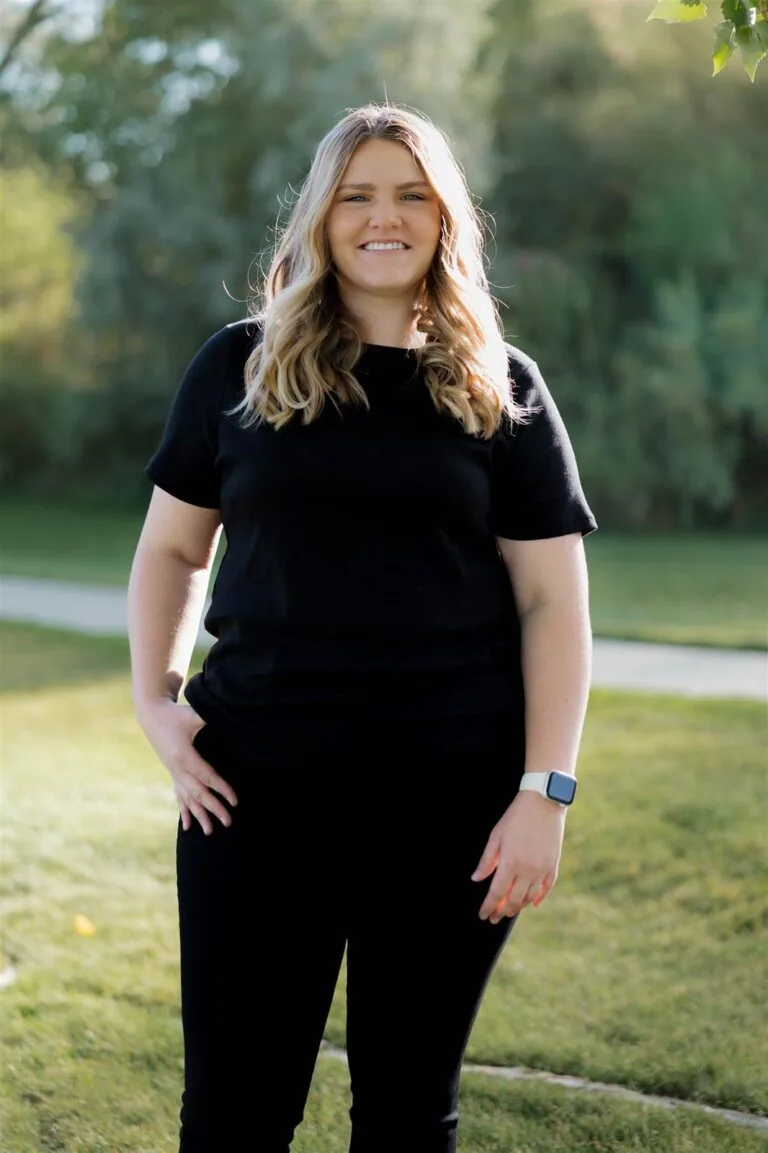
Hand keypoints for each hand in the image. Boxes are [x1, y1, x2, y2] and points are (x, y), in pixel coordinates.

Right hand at [138, 699, 237, 834]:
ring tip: (210, 831)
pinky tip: (187, 827)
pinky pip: (178, 795)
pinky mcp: (172, 773)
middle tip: (229, 822)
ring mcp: (173, 773)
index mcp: (184, 756)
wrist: (151, 715)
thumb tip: (229, 717)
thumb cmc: (175, 714)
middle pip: (198, 793)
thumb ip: (208, 718)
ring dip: (199, 815)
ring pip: (188, 799)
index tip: (235, 801)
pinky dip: (184, 811)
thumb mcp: (192, 714)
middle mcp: (177, 769)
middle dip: (214, 808)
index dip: (222, 789)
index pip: (207, 776)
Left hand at [471, 790, 565, 922]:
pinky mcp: (553, 865)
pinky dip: (538, 898)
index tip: (483, 915)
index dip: (489, 906)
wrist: (543, 802)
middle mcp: (527, 870)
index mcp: (510, 863)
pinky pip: (546, 889)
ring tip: (510, 911)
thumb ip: (487, 860)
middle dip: (502, 911)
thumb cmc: (516, 817)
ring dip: (519, 907)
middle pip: (514, 900)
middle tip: (495, 917)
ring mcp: (542, 869)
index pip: (497, 893)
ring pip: (530, 898)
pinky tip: (532, 903)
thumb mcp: (496, 835)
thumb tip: (476, 879)